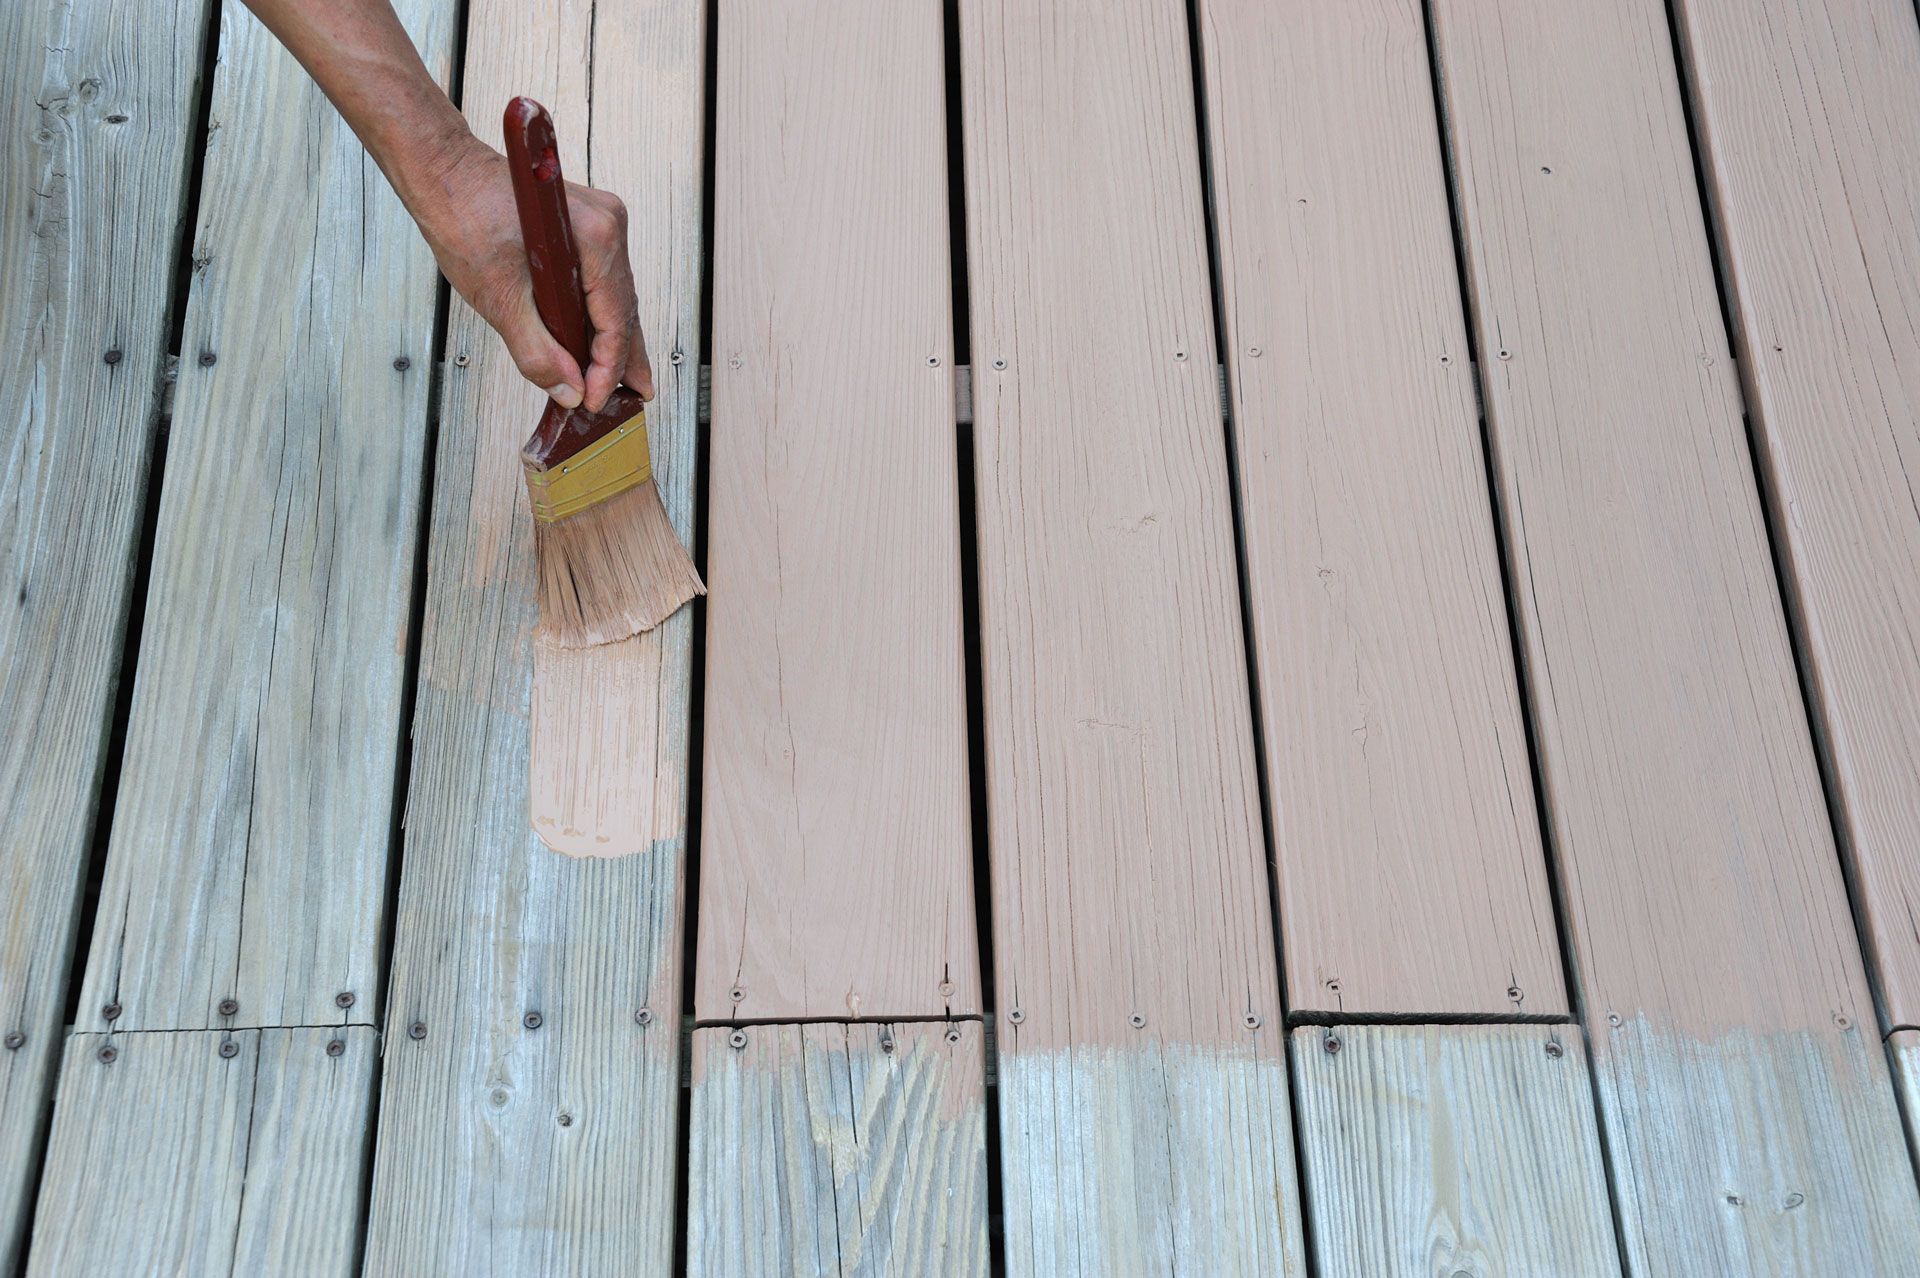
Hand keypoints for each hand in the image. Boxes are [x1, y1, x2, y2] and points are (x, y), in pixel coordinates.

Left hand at [415, 134, 653, 411]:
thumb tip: (569, 390)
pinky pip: (602, 279)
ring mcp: (602, 222)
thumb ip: (538, 353)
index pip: (616, 321)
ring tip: (619, 377)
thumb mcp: (500, 298)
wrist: (443, 171)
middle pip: (624, 308)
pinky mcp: (587, 224)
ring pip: (615, 295)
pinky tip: (597, 339)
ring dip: (612, 337)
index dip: (607, 368)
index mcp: (595, 239)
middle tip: (636, 395)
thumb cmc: (464, 215)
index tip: (594, 399)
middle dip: (624, 357)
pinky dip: (598, 312)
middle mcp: (609, 226)